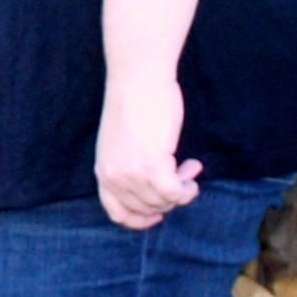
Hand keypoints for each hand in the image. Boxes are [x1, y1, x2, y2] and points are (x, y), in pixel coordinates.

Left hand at [93, 73, 200, 230]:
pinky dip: (188, 188)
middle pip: (147, 209)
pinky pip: (176, 193)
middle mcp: (114, 177)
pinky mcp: (152, 166)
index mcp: (103, 171)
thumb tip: (157, 185)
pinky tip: (193, 170)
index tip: (159, 215)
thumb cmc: (134, 101)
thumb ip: (131, 165)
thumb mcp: (122, 143)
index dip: (141, 219)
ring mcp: (132, 174)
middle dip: (170, 197)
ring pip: (164, 202)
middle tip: (184, 175)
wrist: (138, 78)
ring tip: (189, 167)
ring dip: (182, 189)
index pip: (118, 213)